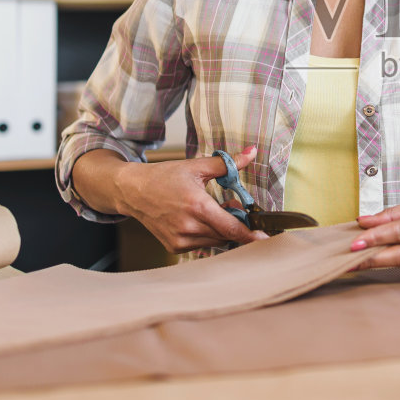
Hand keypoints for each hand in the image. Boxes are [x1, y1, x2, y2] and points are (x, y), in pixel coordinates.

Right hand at [114, 145, 268, 253]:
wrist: (133, 191)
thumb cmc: (164, 177)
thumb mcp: (196, 167)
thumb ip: (227, 164)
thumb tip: (252, 152)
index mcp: (197, 206)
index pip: (231, 228)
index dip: (250, 235)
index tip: (266, 240)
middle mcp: (188, 227)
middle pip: (226, 235)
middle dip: (236, 224)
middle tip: (234, 208)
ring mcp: (180, 240)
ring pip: (215, 242)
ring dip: (221, 230)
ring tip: (213, 210)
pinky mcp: (174, 247)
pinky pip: (202, 245)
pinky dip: (207, 235)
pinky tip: (199, 220)